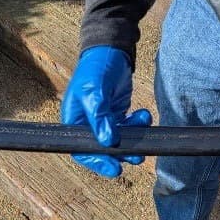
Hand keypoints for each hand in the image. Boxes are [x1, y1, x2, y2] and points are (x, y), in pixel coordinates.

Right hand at [60, 45, 151, 177]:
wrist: (110, 50)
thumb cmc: (95, 68)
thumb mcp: (94, 90)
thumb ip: (100, 116)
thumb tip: (108, 141)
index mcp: (75, 121)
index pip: (83, 150)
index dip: (98, 161)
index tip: (115, 168)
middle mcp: (88, 125)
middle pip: (103, 149)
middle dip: (121, 154)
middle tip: (137, 157)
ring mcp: (103, 121)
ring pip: (118, 141)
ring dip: (133, 141)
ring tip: (145, 138)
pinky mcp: (117, 116)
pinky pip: (128, 128)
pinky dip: (138, 126)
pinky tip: (144, 116)